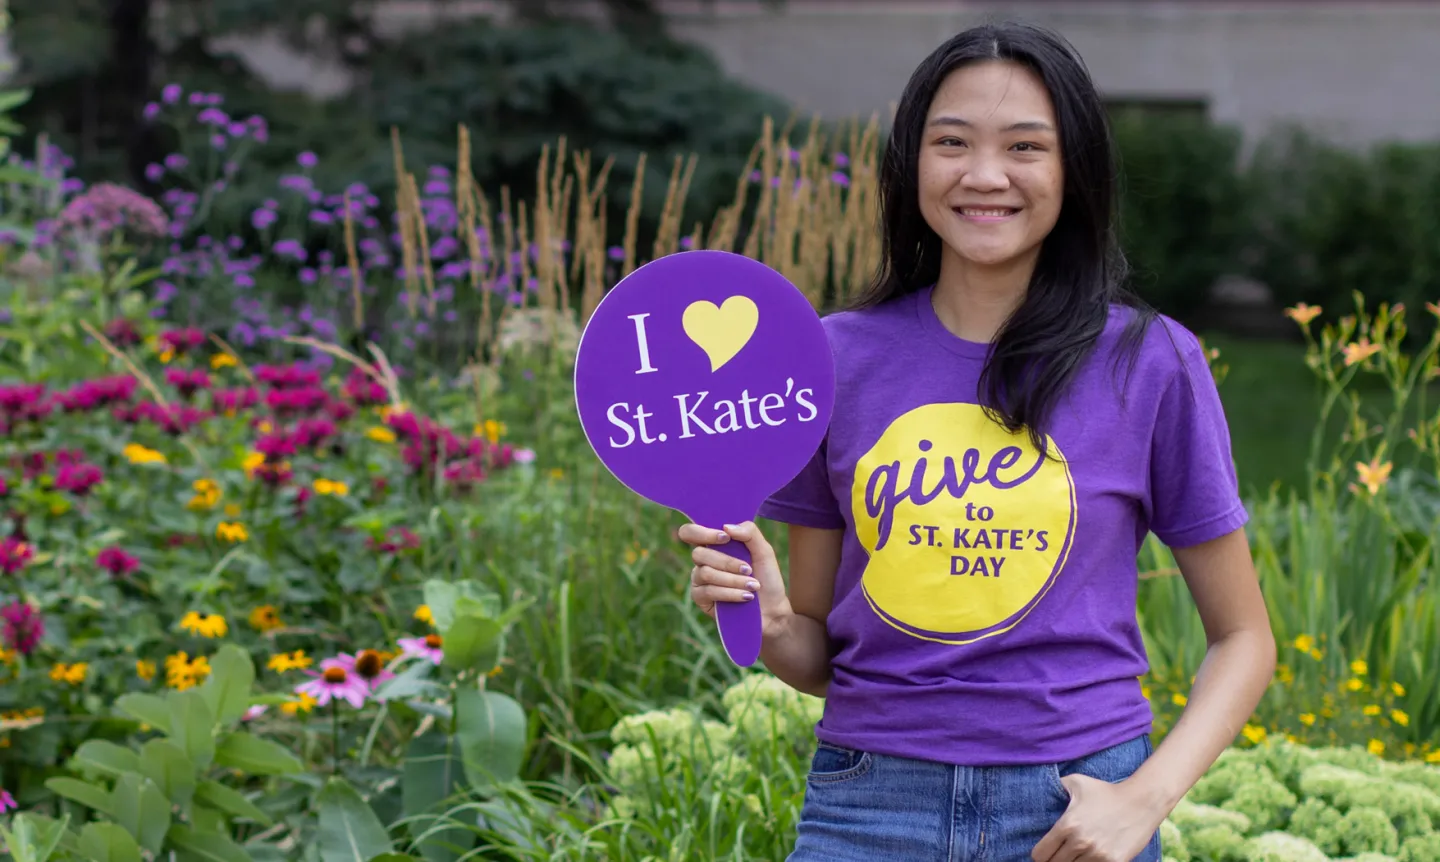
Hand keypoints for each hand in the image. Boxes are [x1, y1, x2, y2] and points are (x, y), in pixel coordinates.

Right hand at [677, 520, 790, 628]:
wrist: (772, 609)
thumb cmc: (766, 577)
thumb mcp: (764, 551)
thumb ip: (749, 532)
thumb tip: (726, 526)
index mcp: (714, 545)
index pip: (690, 532)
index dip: (702, 533)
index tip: (725, 537)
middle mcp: (703, 561)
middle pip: (698, 554)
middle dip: (727, 562)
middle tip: (748, 569)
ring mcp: (699, 580)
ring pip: (705, 573)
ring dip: (733, 580)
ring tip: (753, 586)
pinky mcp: (700, 599)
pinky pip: (708, 591)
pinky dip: (729, 593)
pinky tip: (746, 597)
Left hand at [1031, 774, 1163, 861]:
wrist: (1141, 801)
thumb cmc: (1106, 791)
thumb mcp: (1077, 782)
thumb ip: (1056, 787)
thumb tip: (1042, 792)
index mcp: (1067, 825)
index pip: (1040, 854)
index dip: (1041, 853)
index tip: (1047, 850)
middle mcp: (1080, 842)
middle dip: (1056, 859)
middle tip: (1063, 852)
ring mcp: (1098, 855)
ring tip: (1078, 853)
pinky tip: (1091, 857)